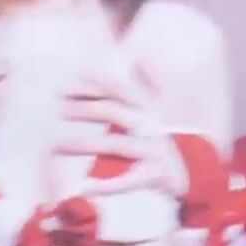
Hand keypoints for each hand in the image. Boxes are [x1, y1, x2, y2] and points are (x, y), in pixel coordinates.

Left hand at [53, 69, 186, 199]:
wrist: (188, 173)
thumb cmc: (160, 139)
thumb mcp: (157, 110)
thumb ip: (146, 84)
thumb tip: (138, 58)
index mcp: (148, 108)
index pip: (118, 89)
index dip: (93, 84)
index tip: (65, 84)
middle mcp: (151, 126)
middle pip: (114, 112)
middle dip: (84, 109)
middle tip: (57, 110)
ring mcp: (153, 150)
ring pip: (116, 144)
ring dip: (85, 144)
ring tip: (56, 146)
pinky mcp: (153, 175)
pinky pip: (128, 180)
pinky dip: (106, 185)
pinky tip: (84, 187)